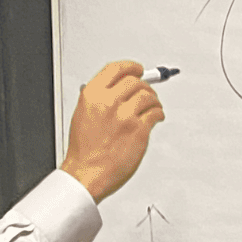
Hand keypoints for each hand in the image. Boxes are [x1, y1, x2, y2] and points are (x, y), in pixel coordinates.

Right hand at [60, 59, 164, 202]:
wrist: (86, 174)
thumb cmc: (84, 150)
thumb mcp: (83, 114)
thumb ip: (99, 99)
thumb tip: (118, 88)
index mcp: (92, 95)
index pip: (116, 69)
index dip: (131, 67)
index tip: (138, 69)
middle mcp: (108, 102)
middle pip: (135, 81)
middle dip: (144, 86)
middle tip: (148, 92)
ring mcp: (125, 116)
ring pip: (148, 96)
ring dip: (154, 100)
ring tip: (153, 107)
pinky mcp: (139, 130)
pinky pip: (155, 113)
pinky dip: (158, 113)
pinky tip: (156, 117)